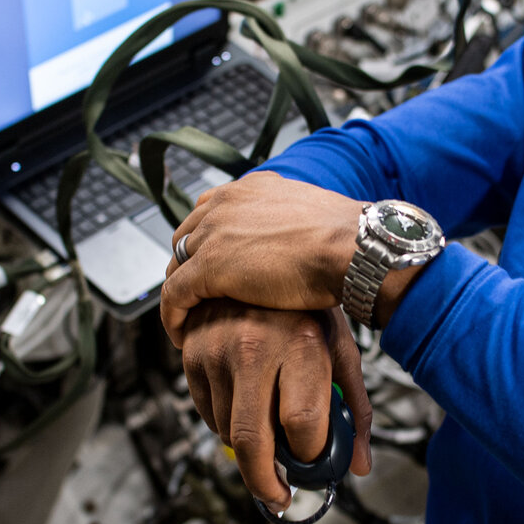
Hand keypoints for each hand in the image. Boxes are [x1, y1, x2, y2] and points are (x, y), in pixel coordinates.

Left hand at [162, 172, 360, 344]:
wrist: (351, 248)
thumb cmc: (344, 240)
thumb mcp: (311, 219)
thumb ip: (290, 226)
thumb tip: (297, 244)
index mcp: (249, 188)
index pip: (210, 212)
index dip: (208, 242)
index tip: (213, 266)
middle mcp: (225, 203)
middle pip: (186, 236)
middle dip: (189, 266)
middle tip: (197, 296)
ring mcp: (213, 233)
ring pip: (176, 266)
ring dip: (180, 293)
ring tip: (188, 318)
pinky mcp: (208, 267)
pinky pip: (174, 295)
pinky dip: (172, 317)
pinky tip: (180, 335)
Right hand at [179, 301, 372, 510]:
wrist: (263, 258)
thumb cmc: (309, 308)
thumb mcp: (340, 349)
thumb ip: (354, 408)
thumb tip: (358, 464)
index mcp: (302, 344)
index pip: (303, 423)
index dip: (310, 454)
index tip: (315, 464)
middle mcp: (256, 347)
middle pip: (254, 441)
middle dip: (266, 482)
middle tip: (279, 494)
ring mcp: (218, 350)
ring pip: (227, 432)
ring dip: (248, 450)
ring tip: (270, 438)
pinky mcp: (193, 354)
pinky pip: (206, 413)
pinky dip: (225, 425)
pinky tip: (245, 409)